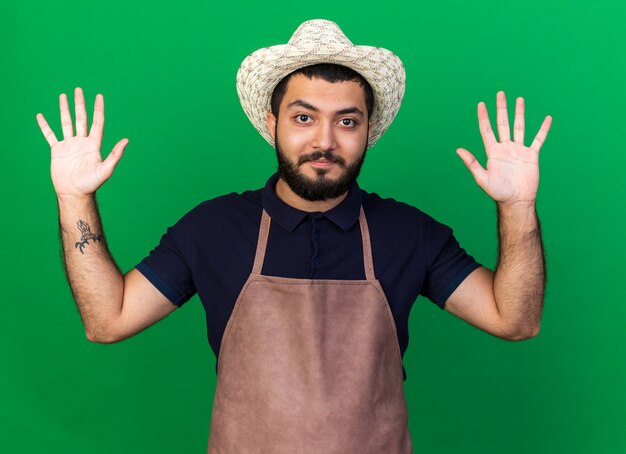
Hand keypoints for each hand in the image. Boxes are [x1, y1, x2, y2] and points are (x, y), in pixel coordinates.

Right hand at [36, 87, 127, 198]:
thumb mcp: (106, 169)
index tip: (98, 96)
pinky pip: (50, 135)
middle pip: (81, 118)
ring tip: (63, 96)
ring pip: (66, 122)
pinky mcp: (57, 150)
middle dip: (80, 104)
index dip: (98, 109)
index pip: (97, 122)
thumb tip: (126, 140)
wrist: (75, 193)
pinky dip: (45, 126)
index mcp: (94, 145)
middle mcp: (82, 142)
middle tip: (78, 89)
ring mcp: (69, 145)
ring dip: (64, 109)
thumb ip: (115, 154)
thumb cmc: (91, 184)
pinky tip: (41, 116)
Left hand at [456, 91, 551, 206]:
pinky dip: (543, 129)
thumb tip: (458, 150)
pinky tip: (547, 119)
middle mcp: (505, 148)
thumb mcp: (482, 178)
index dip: (484, 117)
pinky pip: (538, 139)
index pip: (486, 130)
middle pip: (503, 123)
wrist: (516, 201)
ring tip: (519, 99)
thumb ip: (472, 163)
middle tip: (500, 93)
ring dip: (519, 113)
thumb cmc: (498, 192)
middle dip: (501, 108)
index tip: (481, 104)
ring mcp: (519, 150)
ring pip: (519, 127)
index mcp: (493, 152)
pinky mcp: (531, 155)